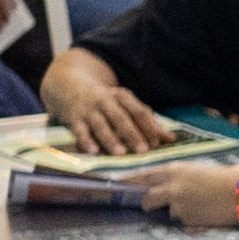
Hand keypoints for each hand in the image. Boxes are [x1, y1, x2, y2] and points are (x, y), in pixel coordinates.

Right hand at [45, 68, 168, 160]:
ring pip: (101, 125)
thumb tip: (171, 139)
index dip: (148, 127)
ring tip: (120, 153)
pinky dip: (86, 141)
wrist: (67, 86)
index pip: (138, 111)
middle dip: (132, 134)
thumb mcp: (126, 105)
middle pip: (121, 118)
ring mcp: (88, 110)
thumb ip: (147, 122)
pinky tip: (93, 152)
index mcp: (122, 96)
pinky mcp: (74, 119)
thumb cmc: (106, 102)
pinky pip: (80, 131)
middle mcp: (105, 101)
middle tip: (143, 150)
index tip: (157, 143)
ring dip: (110, 139)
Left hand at [134, 162, 238, 231]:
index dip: (128, 182)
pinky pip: (184, 221)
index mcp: (174, 170)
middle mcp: (171, 187)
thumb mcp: (198, 171)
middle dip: (147, 203)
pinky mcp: (188, 219)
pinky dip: (192, 218)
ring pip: (169, 211)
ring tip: (200, 206)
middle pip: (147, 198)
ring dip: (179, 211)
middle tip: (152, 206)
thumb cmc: (228, 179)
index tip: (117, 186)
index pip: (142, 176)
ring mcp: (178, 205)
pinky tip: (207, 212)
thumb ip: (177, 178)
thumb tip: (162, 188)